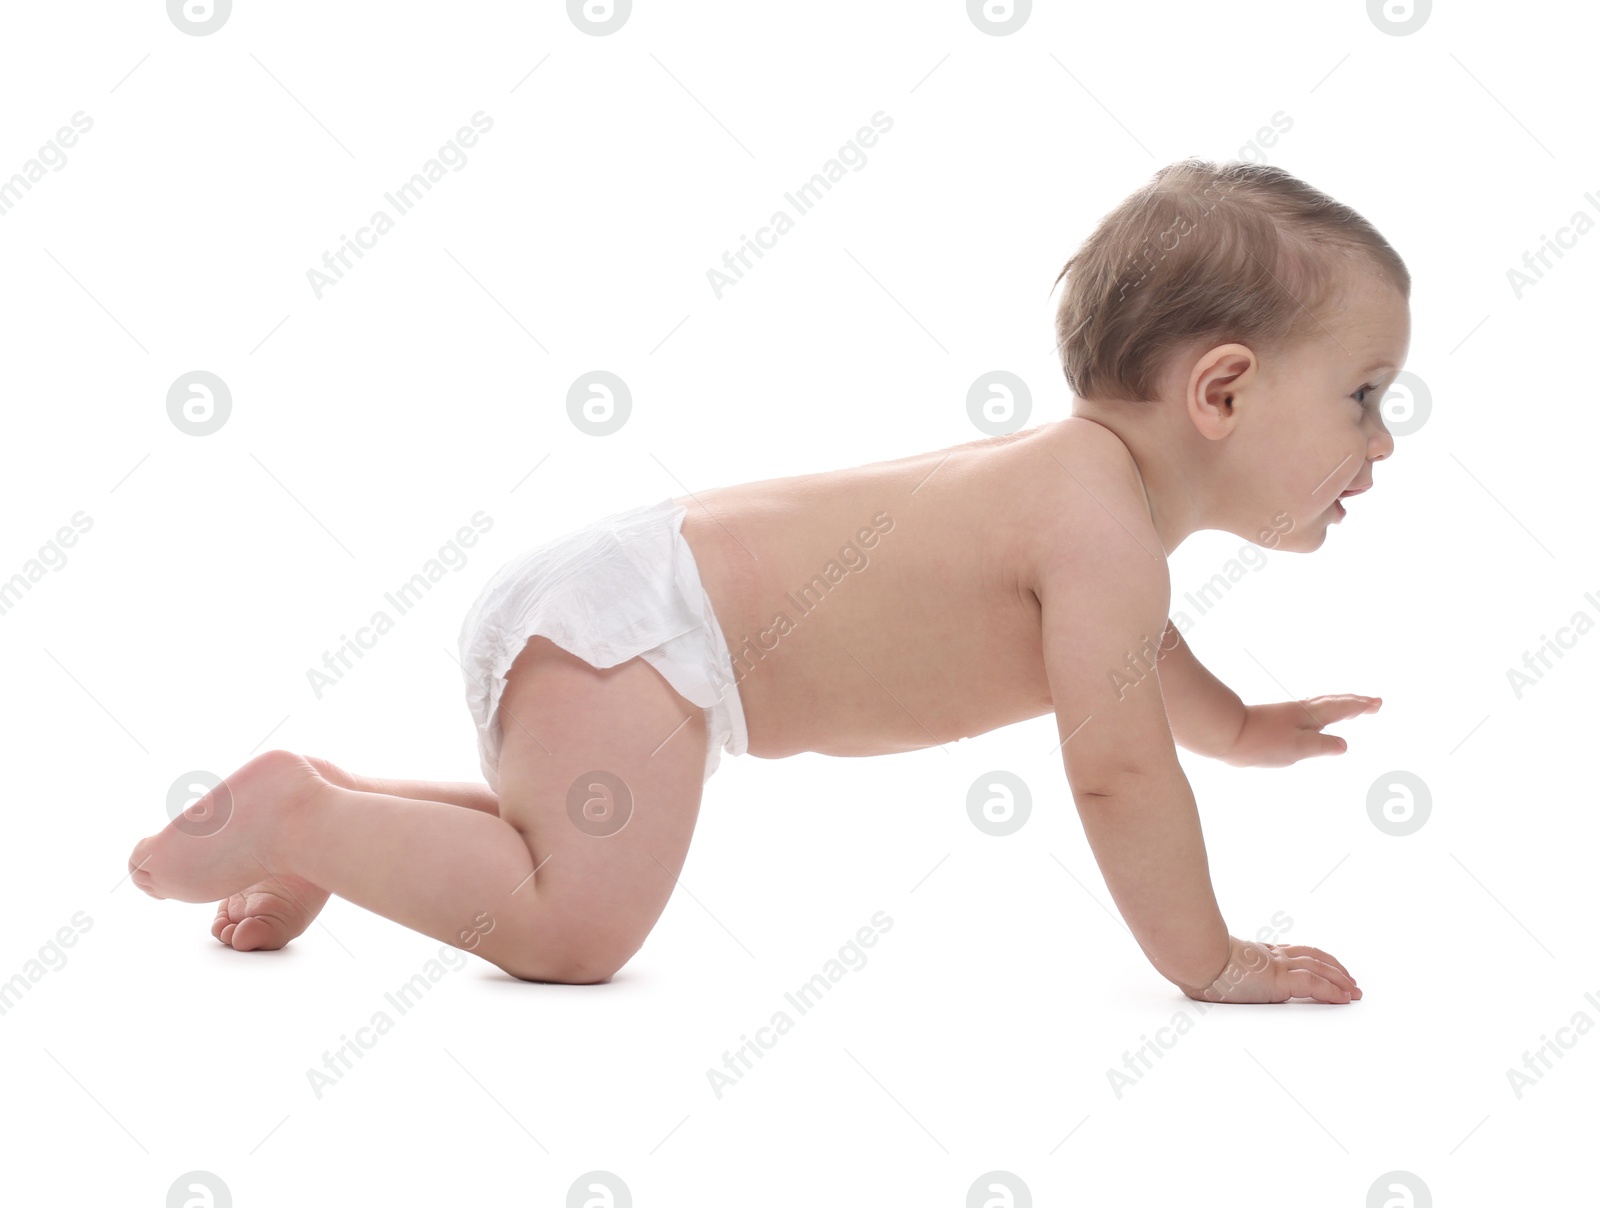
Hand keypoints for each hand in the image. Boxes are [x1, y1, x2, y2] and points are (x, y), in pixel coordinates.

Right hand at [1181, 936, 1361, 1003]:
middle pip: (1309, 955)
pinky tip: (1345, 997)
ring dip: (1339, 978)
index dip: (1307, 958)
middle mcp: (1267, 956)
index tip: (1320, 965)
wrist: (1193, 957)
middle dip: (1332, 966)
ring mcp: (1274, 965)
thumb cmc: (1191, 961)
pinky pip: (1314, 984)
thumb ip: (1211, 968)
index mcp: (1252, 953)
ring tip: (1354, 990)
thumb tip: (1194, 973)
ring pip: (1318, 967)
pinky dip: (1333, 990)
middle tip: (1348, 978)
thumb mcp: (1206, 966)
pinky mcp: (1279, 979)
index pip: (1287, 952)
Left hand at [1220, 695, 1380, 767]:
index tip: (1378, 703)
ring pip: (1320, 705)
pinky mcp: (1276, 720)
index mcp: (1309, 716)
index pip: (1341, 709)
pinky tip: (1315, 718)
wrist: (1226, 733)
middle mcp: (1300, 711)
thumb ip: (1321, 746)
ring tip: (1352, 707)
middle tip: (1373, 702)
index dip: (1360, 707)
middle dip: (1354, 702)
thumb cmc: (1260, 742)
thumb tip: (1344, 745)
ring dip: (1339, 704)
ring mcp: (1287, 714)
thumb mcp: (1296, 749)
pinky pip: (1308, 711)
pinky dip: (1321, 710)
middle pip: (1333, 702)